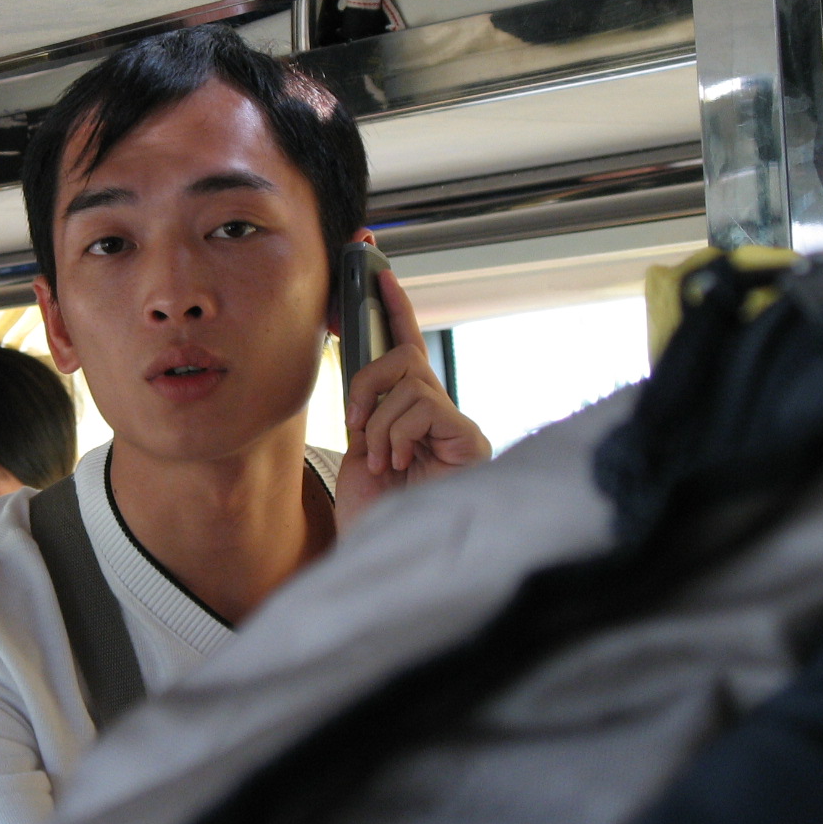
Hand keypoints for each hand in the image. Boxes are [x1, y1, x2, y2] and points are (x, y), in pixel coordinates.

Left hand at [335, 270, 489, 532]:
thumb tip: (365, 372)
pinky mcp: (468, 439)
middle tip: (354, 423)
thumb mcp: (360, 448)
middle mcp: (436, 413)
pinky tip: (400, 463)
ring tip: (381, 460)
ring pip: (408, 380)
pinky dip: (397, 431)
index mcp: (407, 412)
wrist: (384, 553)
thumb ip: (368, 408)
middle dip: (367, 382)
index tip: (379, 270)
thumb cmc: (374, 511)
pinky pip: (423, 404)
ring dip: (378, 421)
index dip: (394, 307)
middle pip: (403, 355)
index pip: (405, 347)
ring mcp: (454, 425)